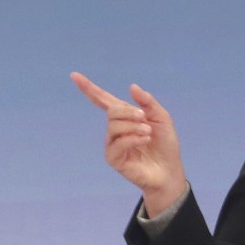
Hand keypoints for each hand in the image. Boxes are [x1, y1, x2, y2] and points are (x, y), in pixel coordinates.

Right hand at [71, 72, 186, 216]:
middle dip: (129, 112)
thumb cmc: (165, 144)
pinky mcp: (113, 158)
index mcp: (125, 117)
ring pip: (114, 126)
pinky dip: (133, 139)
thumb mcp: (161, 119)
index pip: (103, 100)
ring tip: (148, 133)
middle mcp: (115, 129)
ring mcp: (112, 144)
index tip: (74, 75)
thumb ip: (148, 102)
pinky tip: (145, 140)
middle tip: (145, 119)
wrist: (169, 169)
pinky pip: (118, 143)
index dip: (89, 88)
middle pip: (112, 112)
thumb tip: (132, 87)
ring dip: (134, 127)